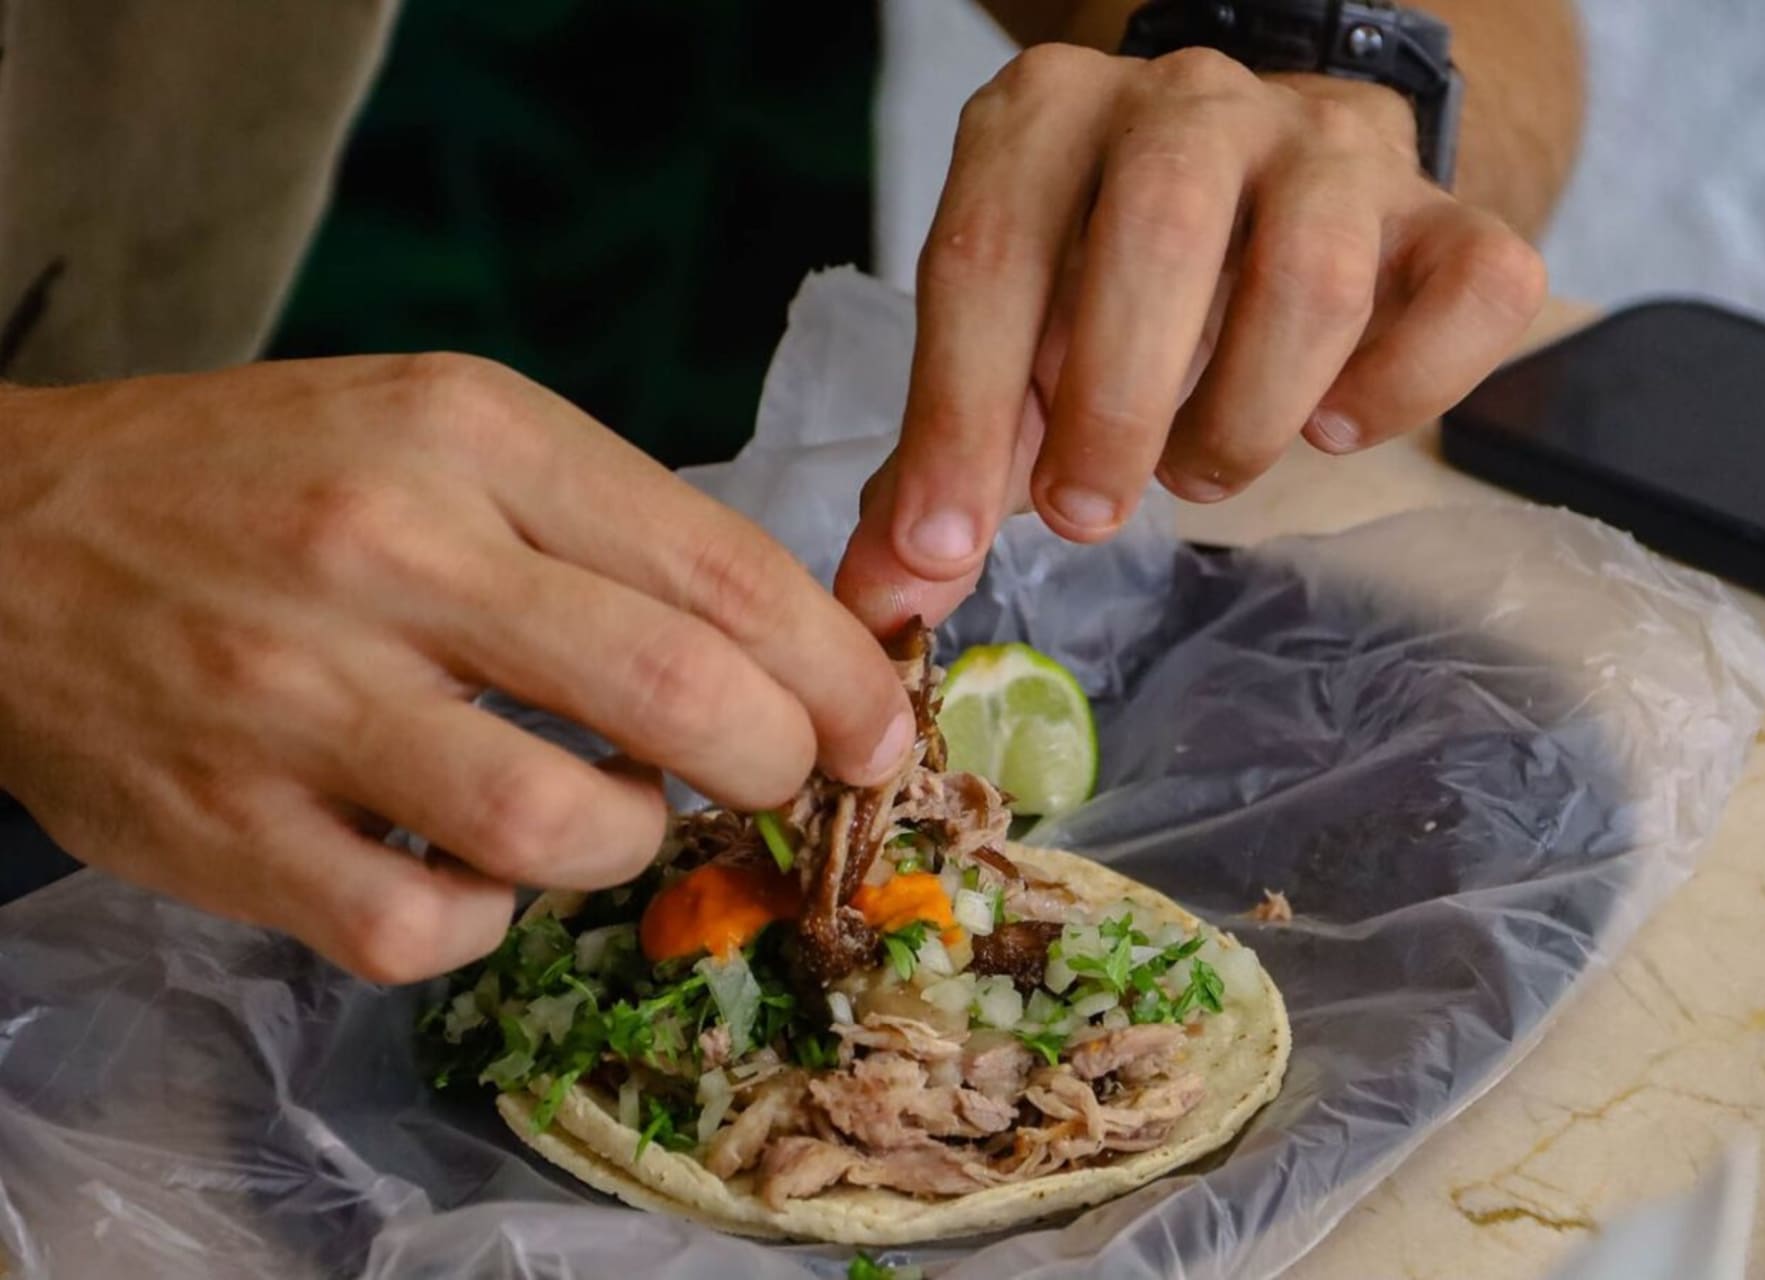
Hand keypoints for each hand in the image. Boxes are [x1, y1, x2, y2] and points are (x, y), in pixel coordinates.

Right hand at [0, 356, 912, 981]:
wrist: (5, 534)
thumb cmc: (261, 479)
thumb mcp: (440, 429)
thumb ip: (605, 524)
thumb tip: (782, 645)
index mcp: (468, 433)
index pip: (719, 566)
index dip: (835, 667)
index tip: (877, 723)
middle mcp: (389, 553)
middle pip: (678, 691)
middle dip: (777, 759)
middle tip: (779, 776)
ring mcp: (298, 697)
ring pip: (562, 828)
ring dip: (631, 842)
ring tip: (610, 809)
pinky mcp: (227, 829)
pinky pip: (427, 929)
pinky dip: (488, 917)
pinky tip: (472, 864)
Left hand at [837, 46, 1546, 630]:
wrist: (1266, 183)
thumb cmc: (1108, 289)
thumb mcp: (1008, 352)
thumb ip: (943, 462)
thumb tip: (882, 600)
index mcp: (1050, 117)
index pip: (990, 254)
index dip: (959, 416)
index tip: (944, 546)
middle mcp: (1191, 99)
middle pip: (1161, 229)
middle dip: (1114, 403)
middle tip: (1087, 513)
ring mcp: (1332, 144)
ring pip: (1315, 275)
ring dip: (1244, 415)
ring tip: (1198, 471)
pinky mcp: (1446, 211)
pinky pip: (1472, 289)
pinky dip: (1404, 389)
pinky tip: (1338, 428)